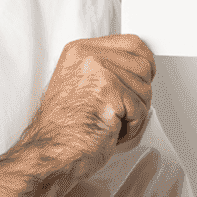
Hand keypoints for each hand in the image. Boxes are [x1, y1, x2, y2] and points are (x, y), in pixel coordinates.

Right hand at [22, 34, 154, 179]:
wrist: (50, 153)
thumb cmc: (65, 129)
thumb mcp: (82, 85)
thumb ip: (108, 69)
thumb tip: (142, 68)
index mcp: (80, 51)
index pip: (133, 44)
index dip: (143, 66)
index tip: (136, 84)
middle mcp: (87, 56)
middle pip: (144, 66)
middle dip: (138, 95)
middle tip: (115, 111)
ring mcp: (97, 72)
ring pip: (145, 89)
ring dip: (134, 114)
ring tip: (109, 123)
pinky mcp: (108, 92)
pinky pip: (141, 110)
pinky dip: (131, 129)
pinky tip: (110, 131)